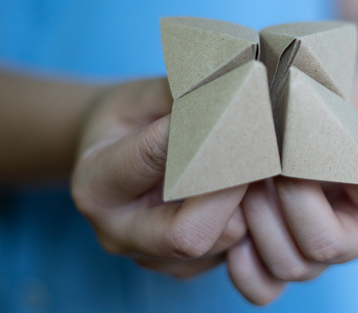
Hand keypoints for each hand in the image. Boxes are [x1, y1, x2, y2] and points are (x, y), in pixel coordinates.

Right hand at [71, 78, 246, 278]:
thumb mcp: (143, 94)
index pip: (154, 162)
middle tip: (259, 148)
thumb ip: (181, 95)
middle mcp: (117, 232)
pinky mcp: (182, 268)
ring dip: (247, 204)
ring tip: (262, 161)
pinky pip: (230, 253)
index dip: (200, 135)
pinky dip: (250, 219)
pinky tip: (251, 184)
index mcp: (95, 185)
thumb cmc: (131, 117)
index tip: (232, 108)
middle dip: (230, 190)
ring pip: (219, 245)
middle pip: (188, 234)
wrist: (112, 152)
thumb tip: (235, 89)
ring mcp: (150, 258)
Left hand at [227, 92, 357, 304]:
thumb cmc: (337, 106)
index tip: (309, 135)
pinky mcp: (289, 262)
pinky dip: (243, 266)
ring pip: (292, 267)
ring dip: (258, 221)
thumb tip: (298, 119)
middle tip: (265, 159)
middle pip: (325, 244)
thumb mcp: (347, 100)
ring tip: (244, 180)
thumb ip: (336, 116)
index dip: (338, 165)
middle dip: (287, 198)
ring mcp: (325, 257)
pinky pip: (266, 289)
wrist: (326, 122)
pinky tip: (232, 229)